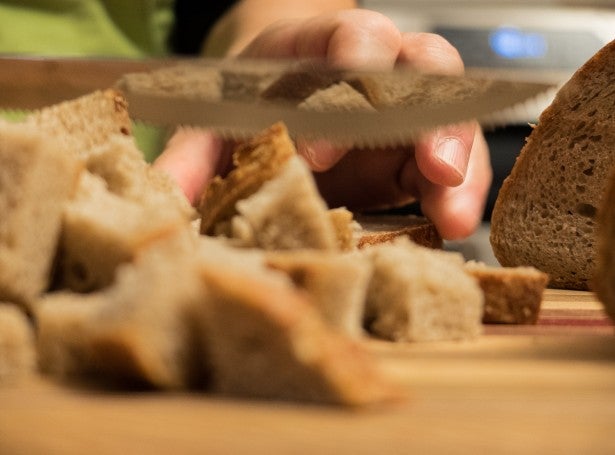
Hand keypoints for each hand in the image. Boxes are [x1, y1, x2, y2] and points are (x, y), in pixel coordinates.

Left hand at [154, 9, 491, 239]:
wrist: (272, 116)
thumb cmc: (248, 110)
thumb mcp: (217, 126)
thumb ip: (194, 157)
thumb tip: (161, 197)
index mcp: (320, 48)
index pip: (351, 39)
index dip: (349, 80)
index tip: (321, 146)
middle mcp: (376, 71)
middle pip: (426, 67)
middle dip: (431, 115)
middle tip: (429, 165)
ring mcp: (404, 114)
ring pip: (454, 118)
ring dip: (458, 165)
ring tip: (452, 216)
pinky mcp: (415, 157)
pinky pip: (455, 167)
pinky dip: (459, 194)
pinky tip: (452, 225)